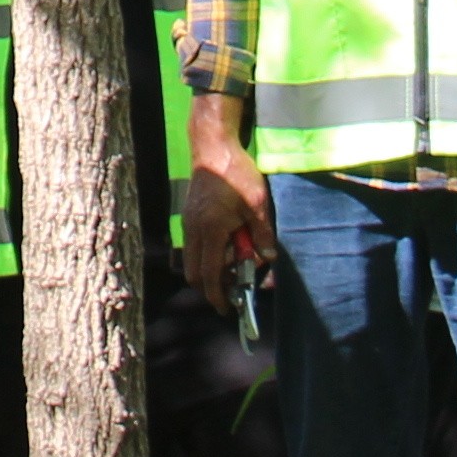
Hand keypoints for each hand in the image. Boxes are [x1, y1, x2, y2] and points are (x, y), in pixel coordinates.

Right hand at [184, 136, 271, 286]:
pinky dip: (207, 255)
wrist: (213, 147)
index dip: (218, 295)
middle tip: (231, 290)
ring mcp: (188, 223)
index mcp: (211, 230)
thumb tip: (268, 260)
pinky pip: (194, 246)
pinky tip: (227, 244)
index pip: (209, 274)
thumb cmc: (237, 173)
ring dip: (210, 269)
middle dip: (211, 287)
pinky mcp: (189, 216)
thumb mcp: (257, 204)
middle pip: (194, 273)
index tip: (227, 309)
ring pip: (192, 260)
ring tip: (233, 263)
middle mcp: (194, 230)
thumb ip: (262, 235)